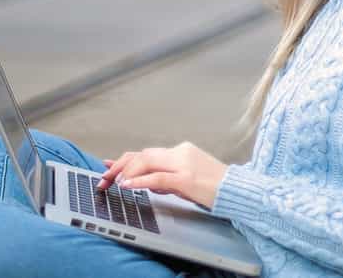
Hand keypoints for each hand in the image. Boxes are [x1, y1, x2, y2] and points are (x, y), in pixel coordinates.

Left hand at [96, 142, 228, 208]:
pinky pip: (157, 177)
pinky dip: (140, 181)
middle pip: (143, 154)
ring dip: (126, 172)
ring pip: (147, 161)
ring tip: (112, 183)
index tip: (108, 166)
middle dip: (120, 166)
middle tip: (104, 178)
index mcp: (182, 151)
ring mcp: (184, 164)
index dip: (125, 159)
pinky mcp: (187, 179)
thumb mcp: (188, 179)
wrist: (239, 191)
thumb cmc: (215, 187)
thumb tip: (145, 182)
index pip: (147, 152)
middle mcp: (181, 153)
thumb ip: (167, 178)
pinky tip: (128, 185)